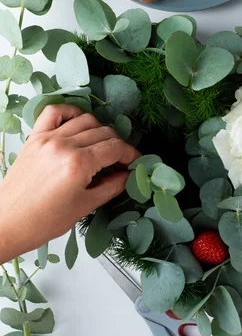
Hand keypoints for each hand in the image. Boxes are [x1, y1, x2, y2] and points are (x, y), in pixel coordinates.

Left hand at [0, 104, 138, 262]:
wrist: (7, 224)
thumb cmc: (44, 222)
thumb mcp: (84, 207)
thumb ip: (112, 187)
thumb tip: (129, 175)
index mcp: (78, 164)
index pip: (115, 148)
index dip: (130, 154)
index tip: (134, 161)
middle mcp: (64, 145)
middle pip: (103, 132)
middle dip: (117, 144)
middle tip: (119, 159)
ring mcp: (47, 138)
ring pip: (85, 120)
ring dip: (99, 130)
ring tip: (100, 145)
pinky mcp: (34, 137)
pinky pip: (54, 112)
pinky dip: (70, 112)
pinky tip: (78, 122)